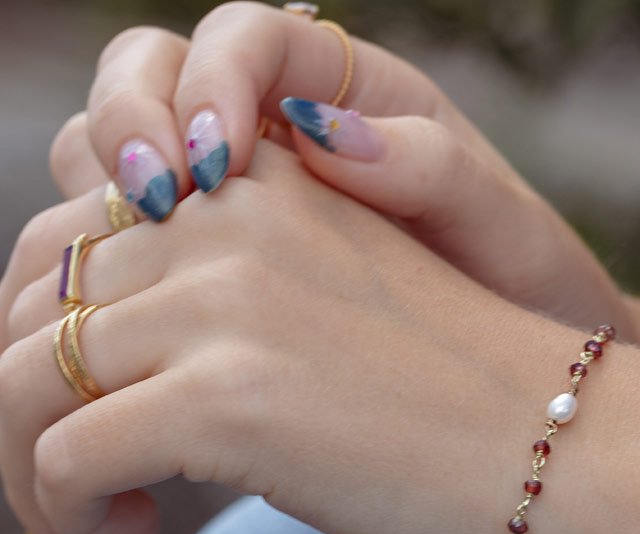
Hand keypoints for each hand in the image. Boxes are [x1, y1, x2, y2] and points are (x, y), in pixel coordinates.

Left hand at [0, 140, 573, 533]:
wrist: (573, 457)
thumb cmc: (465, 407)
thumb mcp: (330, 314)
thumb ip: (230, 302)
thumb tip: (113, 361)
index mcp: (260, 197)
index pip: (68, 229)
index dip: (42, 319)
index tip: (77, 397)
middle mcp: (232, 227)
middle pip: (26, 301)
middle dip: (18, 399)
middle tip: (70, 475)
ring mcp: (229, 305)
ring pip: (17, 378)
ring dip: (24, 466)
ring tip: (90, 521)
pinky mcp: (230, 398)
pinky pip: (62, 453)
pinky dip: (63, 510)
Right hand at [36, 1, 632, 344]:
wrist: (522, 371)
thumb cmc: (519, 290)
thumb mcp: (497, 225)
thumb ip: (428, 168)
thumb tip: (323, 134)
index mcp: (348, 97)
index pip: (240, 40)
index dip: (203, 83)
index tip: (209, 166)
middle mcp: (280, 140)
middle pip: (154, 82)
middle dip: (127, 126)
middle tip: (153, 203)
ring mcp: (241, 209)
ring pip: (125, 163)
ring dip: (102, 202)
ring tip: (131, 268)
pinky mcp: (217, 279)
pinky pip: (136, 253)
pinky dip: (115, 269)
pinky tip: (139, 320)